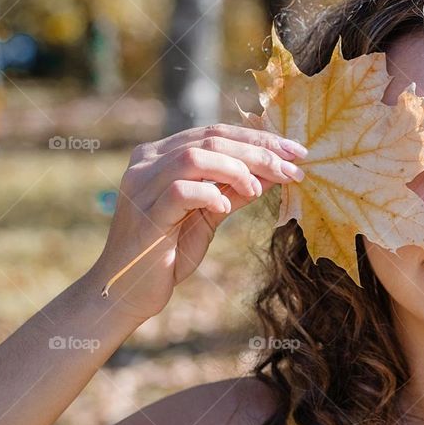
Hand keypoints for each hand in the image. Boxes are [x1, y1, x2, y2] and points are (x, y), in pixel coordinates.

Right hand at [93, 124, 307, 320]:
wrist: (128, 291)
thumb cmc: (168, 253)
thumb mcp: (209, 216)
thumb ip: (235, 191)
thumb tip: (274, 172)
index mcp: (161, 155)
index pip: (215, 133)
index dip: (258, 138)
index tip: (296, 152)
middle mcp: (148, 162)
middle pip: (210, 139)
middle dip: (258, 151)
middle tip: (293, 168)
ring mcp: (142, 185)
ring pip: (194, 156)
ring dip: (236, 168)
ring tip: (258, 188)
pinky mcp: (145, 212)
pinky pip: (181, 190)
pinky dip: (210, 194)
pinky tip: (225, 208)